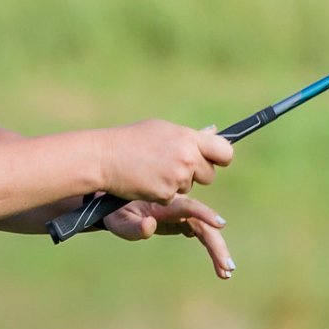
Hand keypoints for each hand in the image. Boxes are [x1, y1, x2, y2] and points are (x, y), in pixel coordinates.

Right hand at [97, 120, 233, 205]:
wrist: (105, 157)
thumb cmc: (130, 140)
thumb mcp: (162, 130)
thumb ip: (188, 137)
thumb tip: (212, 134)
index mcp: (189, 138)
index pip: (224, 151)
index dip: (221, 158)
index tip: (214, 160)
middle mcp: (188, 157)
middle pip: (209, 175)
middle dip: (195, 175)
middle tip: (173, 167)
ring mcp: (178, 177)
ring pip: (189, 187)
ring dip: (176, 184)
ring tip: (153, 170)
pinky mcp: (167, 194)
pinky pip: (172, 198)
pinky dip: (161, 193)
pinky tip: (146, 181)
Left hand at [104, 195, 234, 278]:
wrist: (114, 206)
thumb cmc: (115, 214)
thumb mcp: (118, 221)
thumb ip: (133, 226)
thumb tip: (150, 226)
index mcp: (165, 204)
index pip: (190, 207)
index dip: (205, 214)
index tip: (220, 225)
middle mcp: (178, 207)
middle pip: (204, 225)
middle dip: (217, 245)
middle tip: (227, 268)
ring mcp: (182, 214)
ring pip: (206, 231)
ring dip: (217, 250)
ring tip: (226, 273)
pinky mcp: (181, 221)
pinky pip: (201, 234)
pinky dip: (211, 249)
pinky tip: (219, 266)